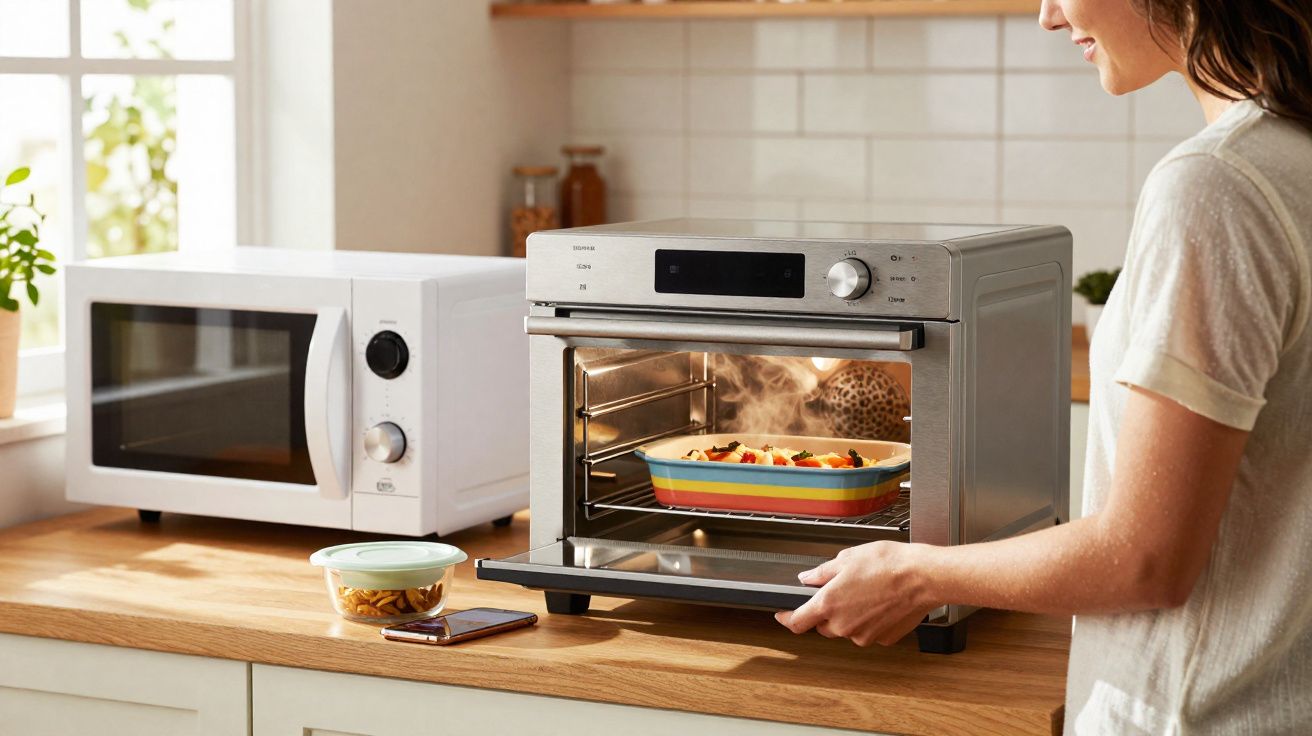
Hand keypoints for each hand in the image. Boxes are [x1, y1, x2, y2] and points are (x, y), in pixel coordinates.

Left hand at [775, 541, 936, 646]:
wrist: (922, 577)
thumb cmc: (888, 564)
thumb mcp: (847, 558)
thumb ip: (822, 573)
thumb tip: (807, 578)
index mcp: (828, 604)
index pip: (797, 621)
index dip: (787, 618)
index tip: (783, 614)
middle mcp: (843, 625)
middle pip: (823, 626)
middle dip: (826, 612)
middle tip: (842, 591)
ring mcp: (864, 635)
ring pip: (847, 630)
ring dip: (850, 616)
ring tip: (868, 592)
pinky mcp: (883, 639)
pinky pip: (869, 632)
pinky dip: (870, 621)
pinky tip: (881, 602)